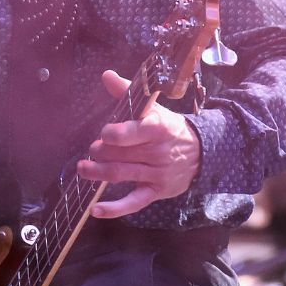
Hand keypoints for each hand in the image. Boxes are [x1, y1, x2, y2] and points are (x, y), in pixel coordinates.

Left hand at [77, 70, 201, 218]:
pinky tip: (96, 210)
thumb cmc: (169, 128)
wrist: (201, 152)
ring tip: (84, 169)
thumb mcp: (153, 108)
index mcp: (158, 128)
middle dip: (101, 152)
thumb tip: (106, 75)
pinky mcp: (156, 192)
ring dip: (98, 173)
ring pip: (122, 174)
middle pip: (122, 154)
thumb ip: (128, 92)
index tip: (104, 133)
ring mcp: (157, 174)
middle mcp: (158, 152)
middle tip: (93, 150)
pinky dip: (114, 208)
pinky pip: (133, 202)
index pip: (135, 131)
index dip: (115, 134)